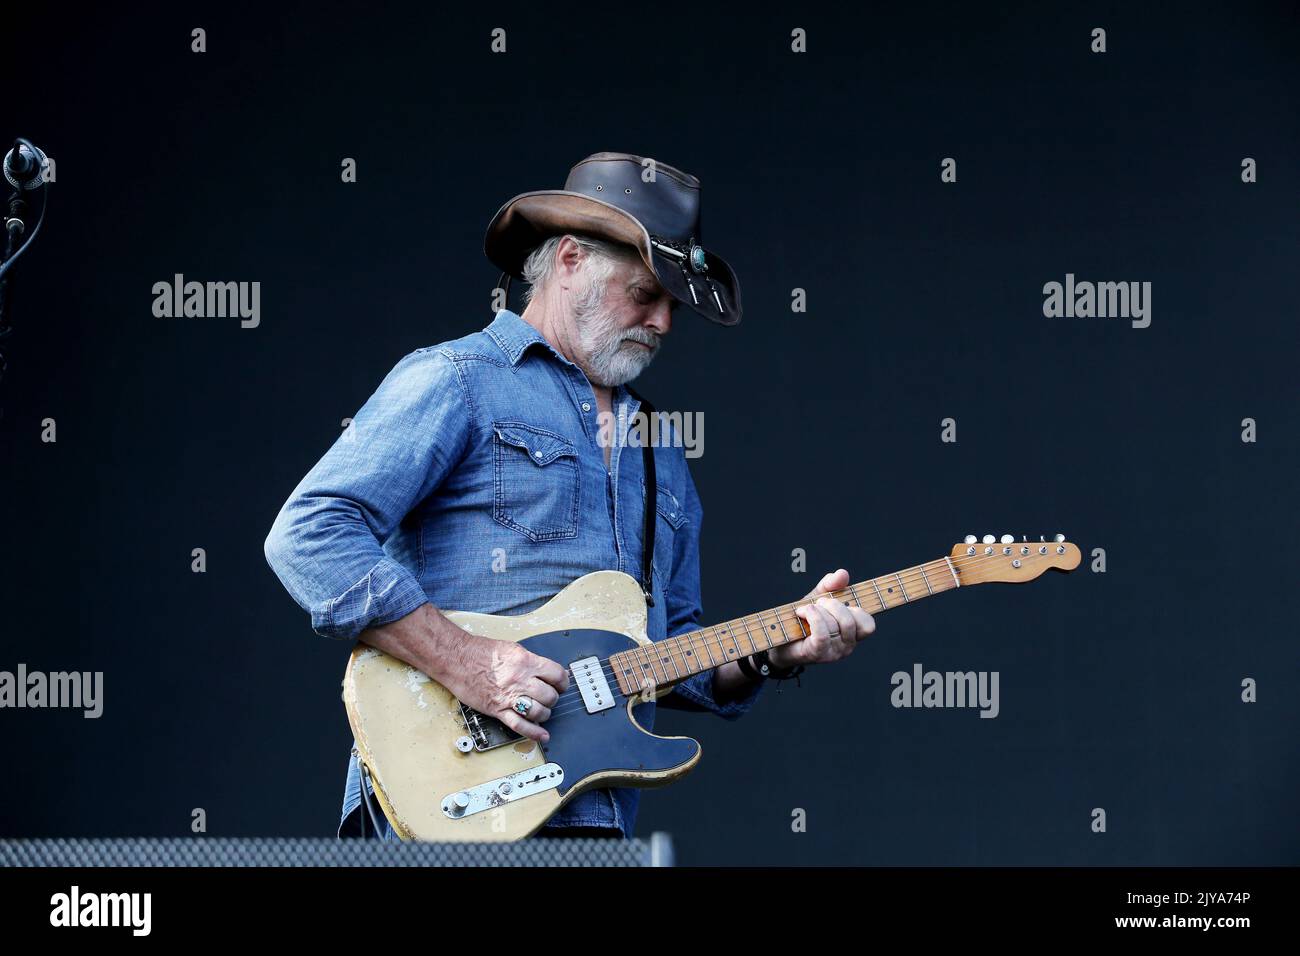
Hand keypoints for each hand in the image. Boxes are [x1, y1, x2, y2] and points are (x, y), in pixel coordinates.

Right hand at [444, 634, 570, 743]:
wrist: (457, 659)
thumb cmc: (480, 652)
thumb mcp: (512, 649)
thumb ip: (530, 661)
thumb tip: (546, 671)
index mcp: (525, 662)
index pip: (557, 675)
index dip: (563, 681)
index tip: (561, 684)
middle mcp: (520, 680)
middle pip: (550, 696)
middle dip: (552, 698)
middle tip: (549, 696)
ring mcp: (509, 697)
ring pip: (538, 712)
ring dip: (544, 713)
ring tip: (541, 710)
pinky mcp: (497, 709)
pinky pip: (519, 725)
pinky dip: (533, 733)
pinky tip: (542, 736)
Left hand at [765, 568, 874, 669]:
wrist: (777, 637)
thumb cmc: (802, 619)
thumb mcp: (818, 598)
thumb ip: (831, 585)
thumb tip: (843, 573)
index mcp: (852, 633)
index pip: (868, 625)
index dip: (859, 610)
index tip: (842, 600)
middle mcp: (846, 645)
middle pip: (851, 621)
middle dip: (833, 605)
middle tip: (818, 603)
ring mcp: (833, 652)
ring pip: (835, 626)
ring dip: (817, 610)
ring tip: (805, 609)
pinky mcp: (818, 654)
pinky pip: (822, 633)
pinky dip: (813, 618)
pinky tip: (803, 612)